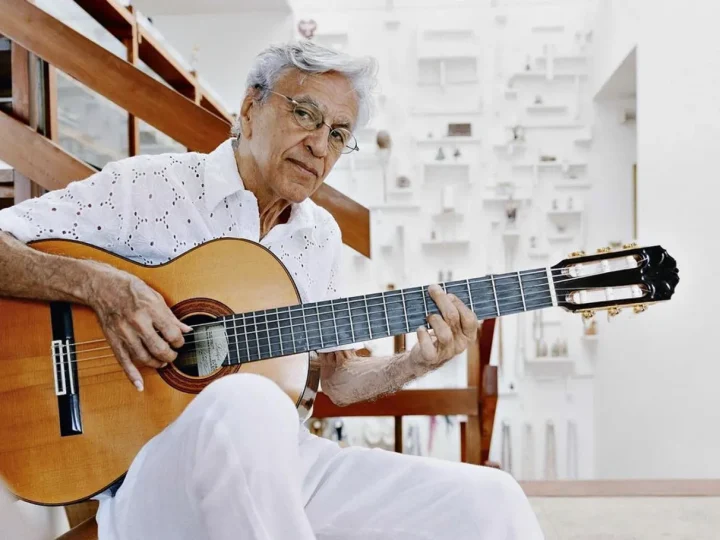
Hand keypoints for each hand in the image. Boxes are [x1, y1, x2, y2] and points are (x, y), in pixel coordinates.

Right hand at [86, 265, 191, 390]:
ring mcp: (124, 333)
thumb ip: (171, 316)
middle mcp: (137, 322)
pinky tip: (139, 384)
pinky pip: (124, 361)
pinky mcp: (114, 340)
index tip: (180, 342)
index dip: (179, 341)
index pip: (171, 333)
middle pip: (159, 348)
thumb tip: (186, 329)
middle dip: (170, 355)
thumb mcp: (155, 296)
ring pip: (143, 357)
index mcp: (151, 310)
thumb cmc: (129, 288)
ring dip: (156, 363)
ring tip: (162, 362)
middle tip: (173, 354)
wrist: (102, 287)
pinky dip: (132, 375)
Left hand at [411, 284, 477, 369]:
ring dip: (434, 319)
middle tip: (432, 290)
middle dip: (442, 301)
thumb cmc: (438, 333)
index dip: (458, 303)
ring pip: (444, 334)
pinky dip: (423, 336)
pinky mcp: (432, 358)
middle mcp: (461, 344)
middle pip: (454, 318)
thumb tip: (437, 289)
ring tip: (428, 315)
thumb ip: (449, 309)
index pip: (470, 317)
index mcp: (469, 334)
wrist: (424, 358)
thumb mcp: (449, 323)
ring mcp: (447, 352)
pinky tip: (420, 329)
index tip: (448, 294)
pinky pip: (428, 348)